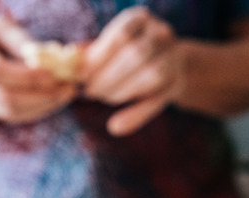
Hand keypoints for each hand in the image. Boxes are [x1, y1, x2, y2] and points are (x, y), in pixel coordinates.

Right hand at [0, 18, 76, 122]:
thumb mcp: (1, 27)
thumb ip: (21, 42)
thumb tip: (50, 60)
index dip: (26, 76)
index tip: (53, 74)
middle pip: (4, 97)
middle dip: (41, 95)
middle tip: (69, 88)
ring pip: (9, 111)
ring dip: (43, 106)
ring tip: (66, 94)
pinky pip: (11, 116)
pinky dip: (35, 111)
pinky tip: (53, 101)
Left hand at [80, 7, 184, 135]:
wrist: (169, 60)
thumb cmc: (129, 52)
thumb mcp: (111, 46)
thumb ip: (93, 52)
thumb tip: (71, 57)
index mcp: (141, 19)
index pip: (121, 35)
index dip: (99, 57)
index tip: (80, 75)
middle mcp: (162, 34)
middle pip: (136, 55)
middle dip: (107, 77)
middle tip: (89, 91)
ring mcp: (174, 59)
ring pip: (151, 75)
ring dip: (120, 92)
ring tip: (103, 97)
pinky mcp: (177, 84)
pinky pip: (156, 102)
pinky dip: (134, 116)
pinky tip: (115, 126)